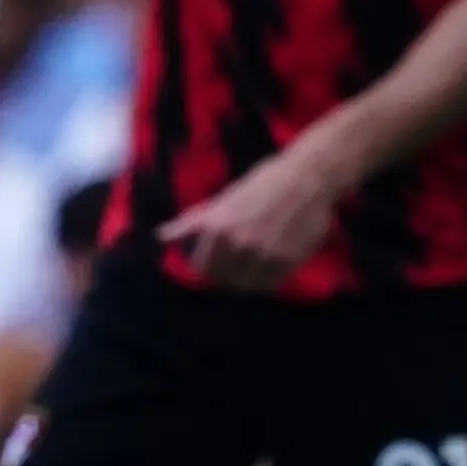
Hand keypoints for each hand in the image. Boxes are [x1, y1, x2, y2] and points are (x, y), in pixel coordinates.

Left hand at [160, 138, 343, 291]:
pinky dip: (266, 282)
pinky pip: (270, 285)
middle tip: (234, 268)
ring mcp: (263, 255)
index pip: (202, 269)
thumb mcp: (219, 201)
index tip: (214, 264)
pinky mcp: (288, 262)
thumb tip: (161, 237)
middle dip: (226, 277)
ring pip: (247, 287)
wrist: (305, 178)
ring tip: (252, 268)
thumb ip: (190, 223)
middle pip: (223, 280)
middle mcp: (237, 245)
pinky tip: (268, 268)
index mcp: (216, 229)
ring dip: (246, 282)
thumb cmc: (259, 184)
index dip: (207, 269)